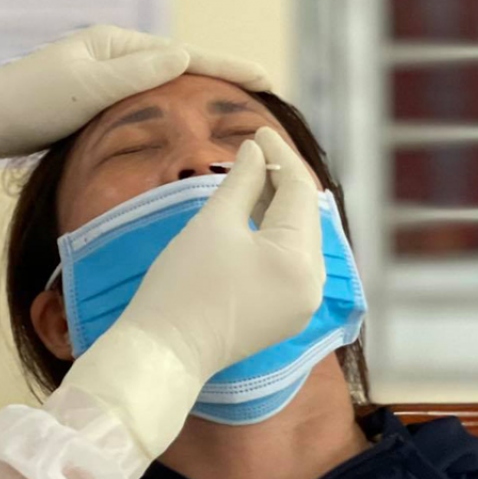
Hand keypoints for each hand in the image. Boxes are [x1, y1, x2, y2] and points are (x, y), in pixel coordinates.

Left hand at [0, 25, 271, 223]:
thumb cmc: (29, 104)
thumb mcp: (88, 87)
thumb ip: (138, 73)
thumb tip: (187, 55)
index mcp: (113, 43)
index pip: (184, 53)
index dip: (229, 65)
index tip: (269, 78)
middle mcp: (109, 55)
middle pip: (178, 66)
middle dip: (221, 77)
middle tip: (267, 96)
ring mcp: (99, 79)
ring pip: (161, 87)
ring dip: (197, 95)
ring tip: (237, 112)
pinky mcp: (88, 105)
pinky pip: (142, 104)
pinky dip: (169, 111)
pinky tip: (182, 129)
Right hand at [60, 129, 324, 457]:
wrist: (164, 349)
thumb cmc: (184, 282)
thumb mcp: (214, 223)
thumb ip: (242, 181)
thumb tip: (256, 150)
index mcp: (300, 259)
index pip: (300, 191)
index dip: (280, 155)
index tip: (257, 129)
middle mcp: (312, 284)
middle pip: (306, 216)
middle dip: (283, 179)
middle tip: (256, 147)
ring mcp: (301, 304)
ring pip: (300, 239)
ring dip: (280, 206)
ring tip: (254, 175)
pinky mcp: (285, 316)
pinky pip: (291, 263)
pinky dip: (276, 235)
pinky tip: (256, 215)